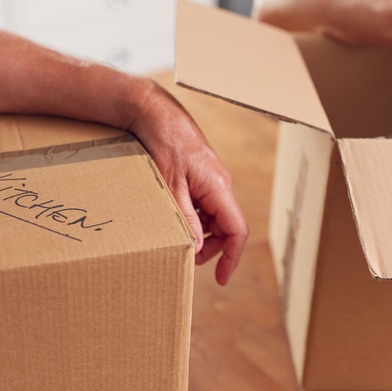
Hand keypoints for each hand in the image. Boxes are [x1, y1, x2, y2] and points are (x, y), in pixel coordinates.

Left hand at [130, 82, 248, 285]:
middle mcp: (221, 184)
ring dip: (200, 231)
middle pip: (226, 226)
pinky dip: (194, 215)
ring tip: (178, 237)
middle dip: (211, 247)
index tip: (220, 278)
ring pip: (214, 216)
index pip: (237, 230)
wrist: (155, 113)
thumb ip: (186, 219)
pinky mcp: (201, 174)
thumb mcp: (171, 188)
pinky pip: (204, 203)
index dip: (232, 257)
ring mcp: (212, 179)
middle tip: (187, 258)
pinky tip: (175, 216)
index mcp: (219, 188)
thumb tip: (195, 248)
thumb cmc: (164, 145)